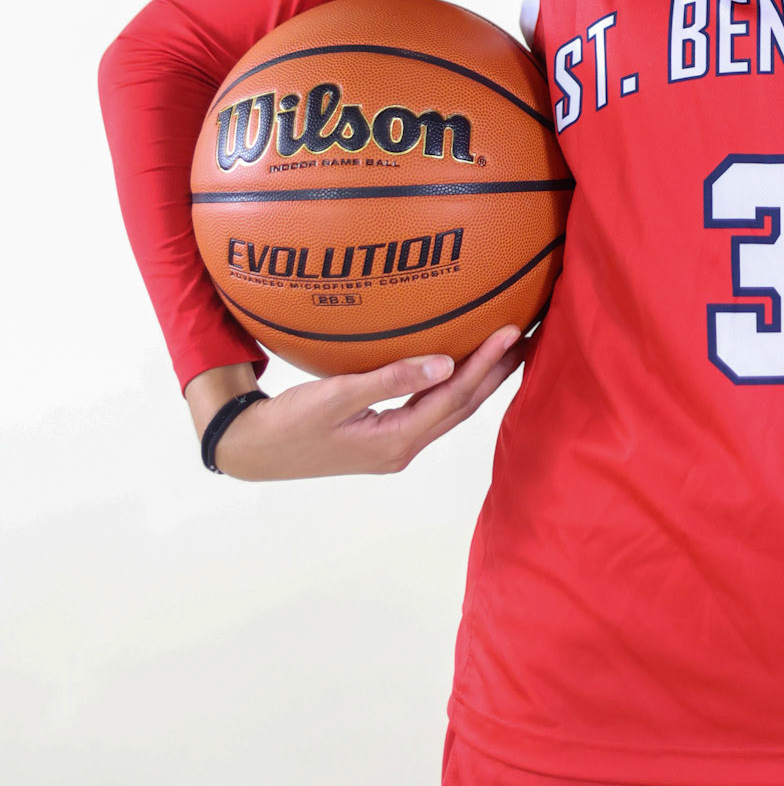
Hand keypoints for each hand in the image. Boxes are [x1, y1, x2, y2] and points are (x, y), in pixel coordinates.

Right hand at [189, 330, 525, 481]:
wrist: (253, 453)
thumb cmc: (288, 425)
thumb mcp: (335, 398)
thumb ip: (390, 380)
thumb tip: (444, 364)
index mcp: (396, 442)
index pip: (454, 398)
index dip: (485, 364)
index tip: (511, 332)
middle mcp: (403, 449)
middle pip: (462, 407)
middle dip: (497, 374)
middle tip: (528, 340)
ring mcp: (394, 447)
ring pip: (449, 410)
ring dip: (480, 380)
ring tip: (507, 352)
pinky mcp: (383, 439)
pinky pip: (430, 410)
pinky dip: (451, 386)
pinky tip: (455, 367)